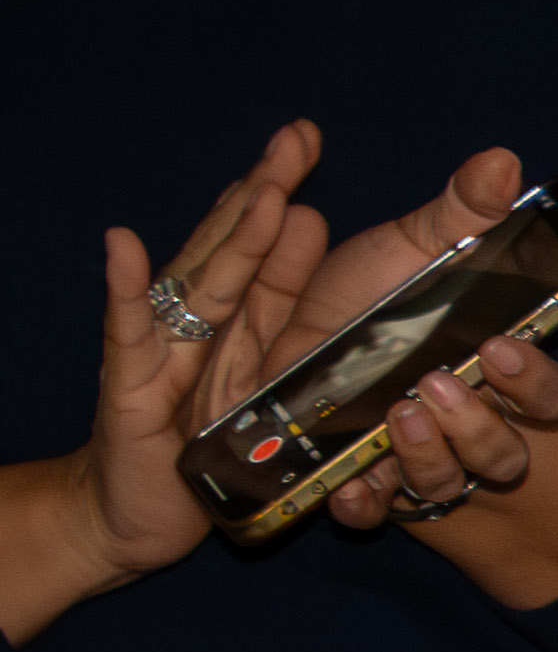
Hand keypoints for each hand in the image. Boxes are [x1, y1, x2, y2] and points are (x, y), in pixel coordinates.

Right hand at [0, 127, 326, 644]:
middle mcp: (202, 328)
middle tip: (296, 138)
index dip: (283, 191)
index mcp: (243, 325)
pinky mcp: (132, 394)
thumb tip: (341, 280)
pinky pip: (132, 339)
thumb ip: (308, 341)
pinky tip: (122, 246)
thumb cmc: (209, 452)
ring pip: (200, 287)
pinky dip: (125, 292)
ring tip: (255, 190)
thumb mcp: (275, 397)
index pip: (268, 246)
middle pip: (238, 252)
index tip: (307, 136)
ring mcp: (164, 355)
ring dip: (227, 238)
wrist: (135, 516)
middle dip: (265, 193)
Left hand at [229, 146, 557, 599]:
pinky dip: (361, 505)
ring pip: (442, 486)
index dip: (534, 382)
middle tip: (440, 387)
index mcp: (489, 374)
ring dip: (426, 458)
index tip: (503, 347)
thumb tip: (502, 157)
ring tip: (398, 417)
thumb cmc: (357, 299)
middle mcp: (459, 426)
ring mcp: (408, 461)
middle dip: (480, 429)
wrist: (282, 352)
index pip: (545, 397)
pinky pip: (369, 513)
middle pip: (504, 456)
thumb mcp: (402, 250)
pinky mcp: (352, 483)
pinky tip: (349, 489)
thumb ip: (456, 214)